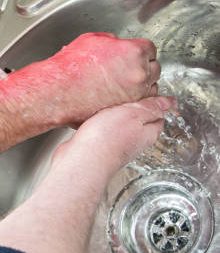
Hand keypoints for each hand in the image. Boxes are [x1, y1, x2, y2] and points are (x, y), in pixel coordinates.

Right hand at [43, 32, 160, 124]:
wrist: (57, 91)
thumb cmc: (70, 67)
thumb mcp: (90, 41)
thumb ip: (110, 41)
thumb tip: (116, 45)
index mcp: (133, 52)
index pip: (150, 48)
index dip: (139, 50)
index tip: (134, 54)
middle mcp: (139, 73)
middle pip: (154, 67)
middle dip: (144, 66)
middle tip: (129, 67)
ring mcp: (135, 94)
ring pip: (151, 87)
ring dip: (142, 84)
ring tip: (124, 83)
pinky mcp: (127, 109)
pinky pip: (140, 103)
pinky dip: (134, 99)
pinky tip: (120, 96)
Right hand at [52, 96, 175, 178]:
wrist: (83, 160)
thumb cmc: (107, 138)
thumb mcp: (133, 114)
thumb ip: (150, 108)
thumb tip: (170, 103)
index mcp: (148, 133)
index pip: (159, 116)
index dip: (155, 102)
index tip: (151, 92)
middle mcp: (135, 142)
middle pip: (142, 122)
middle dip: (137, 110)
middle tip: (132, 96)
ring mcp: (118, 146)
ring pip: (123, 127)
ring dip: (119, 116)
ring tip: (113, 104)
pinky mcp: (101, 147)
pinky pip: (107, 131)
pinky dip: (104, 123)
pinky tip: (97, 117)